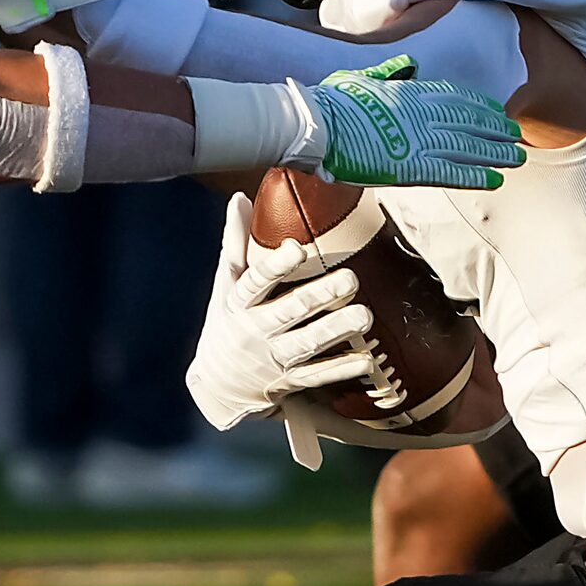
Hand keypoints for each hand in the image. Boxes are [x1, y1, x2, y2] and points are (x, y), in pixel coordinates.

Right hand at [186, 197, 381, 436]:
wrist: (218, 386)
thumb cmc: (227, 324)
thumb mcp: (224, 287)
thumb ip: (235, 244)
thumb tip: (240, 200)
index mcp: (239, 303)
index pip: (255, 282)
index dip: (274, 266)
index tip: (295, 248)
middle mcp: (256, 330)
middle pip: (288, 311)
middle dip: (319, 296)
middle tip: (350, 279)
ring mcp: (274, 358)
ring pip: (308, 344)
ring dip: (337, 331)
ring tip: (364, 316)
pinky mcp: (291, 380)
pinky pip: (319, 375)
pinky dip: (342, 368)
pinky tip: (367, 358)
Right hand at [294, 56, 523, 190]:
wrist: (313, 124)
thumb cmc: (329, 102)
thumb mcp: (362, 77)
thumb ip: (388, 73)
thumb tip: (406, 63)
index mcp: (408, 92)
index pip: (453, 97)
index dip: (478, 104)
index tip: (495, 109)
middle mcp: (419, 114)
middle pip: (467, 121)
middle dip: (494, 128)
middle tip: (515, 133)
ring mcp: (417, 140)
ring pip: (467, 146)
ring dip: (494, 153)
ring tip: (516, 157)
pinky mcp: (410, 166)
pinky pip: (451, 172)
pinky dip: (475, 175)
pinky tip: (495, 180)